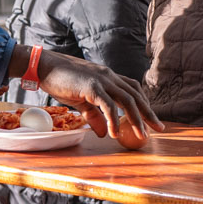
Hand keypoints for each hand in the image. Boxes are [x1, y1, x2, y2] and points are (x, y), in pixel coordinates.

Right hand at [24, 49, 164, 139]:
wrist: (44, 67)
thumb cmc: (60, 81)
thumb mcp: (80, 101)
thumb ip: (93, 115)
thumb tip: (103, 133)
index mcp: (108, 77)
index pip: (133, 89)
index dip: (144, 104)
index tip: (150, 119)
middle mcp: (109, 76)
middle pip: (135, 96)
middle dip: (148, 113)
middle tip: (158, 129)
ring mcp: (102, 80)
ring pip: (127, 100)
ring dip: (136, 120)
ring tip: (142, 136)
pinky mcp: (92, 86)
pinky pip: (107, 105)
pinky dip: (113, 120)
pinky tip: (114, 133)